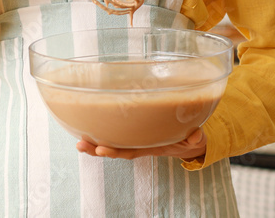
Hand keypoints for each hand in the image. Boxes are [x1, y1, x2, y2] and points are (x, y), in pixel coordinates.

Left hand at [75, 129, 206, 160]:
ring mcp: (138, 138)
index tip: (100, 148)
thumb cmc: (190, 138)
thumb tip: (196, 135)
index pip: (130, 150)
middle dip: (97, 148)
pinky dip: (103, 130)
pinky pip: (118, 132)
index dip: (115, 150)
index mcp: (151, 146)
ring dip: (95, 143)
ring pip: (114, 142)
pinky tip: (89, 125)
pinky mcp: (137, 130)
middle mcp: (141, 144)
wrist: (190, 140)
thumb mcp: (194, 138)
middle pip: (116, 149)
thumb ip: (195, 138)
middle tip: (81, 144)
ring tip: (78, 141)